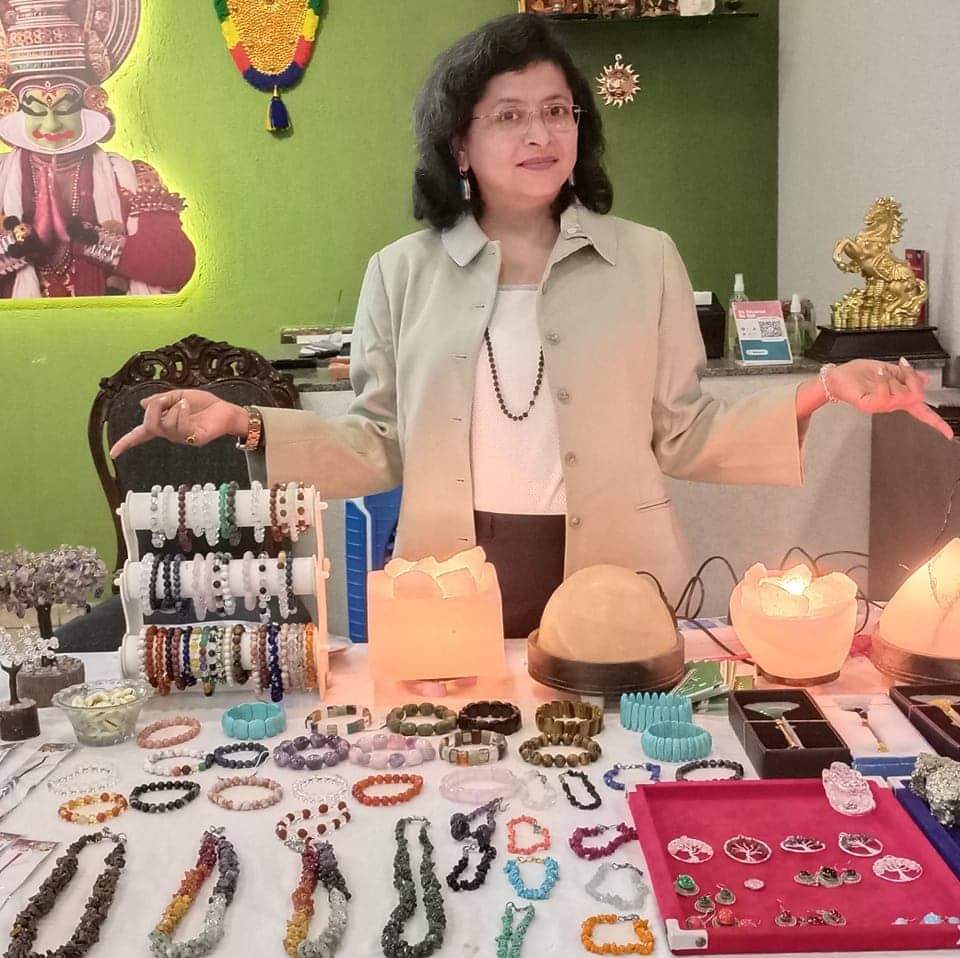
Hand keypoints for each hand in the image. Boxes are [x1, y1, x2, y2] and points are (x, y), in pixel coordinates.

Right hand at [109, 389, 248, 458]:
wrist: (227, 410)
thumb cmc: (205, 405)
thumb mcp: (179, 396)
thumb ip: (161, 400)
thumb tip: (143, 404)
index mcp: (164, 424)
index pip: (141, 435)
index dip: (126, 443)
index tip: (113, 453)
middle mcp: (171, 434)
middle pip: (150, 426)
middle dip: (154, 409)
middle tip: (165, 400)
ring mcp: (183, 438)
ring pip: (165, 426)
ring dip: (172, 409)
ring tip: (184, 403)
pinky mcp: (195, 439)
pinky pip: (180, 427)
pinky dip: (181, 412)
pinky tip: (188, 406)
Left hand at [825, 357, 952, 439]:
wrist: (837, 376)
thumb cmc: (858, 374)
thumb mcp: (889, 369)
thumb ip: (907, 375)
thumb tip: (925, 378)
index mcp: (899, 398)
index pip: (922, 412)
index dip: (937, 423)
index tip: (948, 434)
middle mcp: (891, 405)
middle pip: (917, 395)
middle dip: (913, 377)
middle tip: (900, 368)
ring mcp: (880, 407)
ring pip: (902, 394)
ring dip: (894, 377)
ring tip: (881, 372)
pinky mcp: (869, 406)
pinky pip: (885, 395)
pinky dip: (883, 380)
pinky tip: (877, 374)